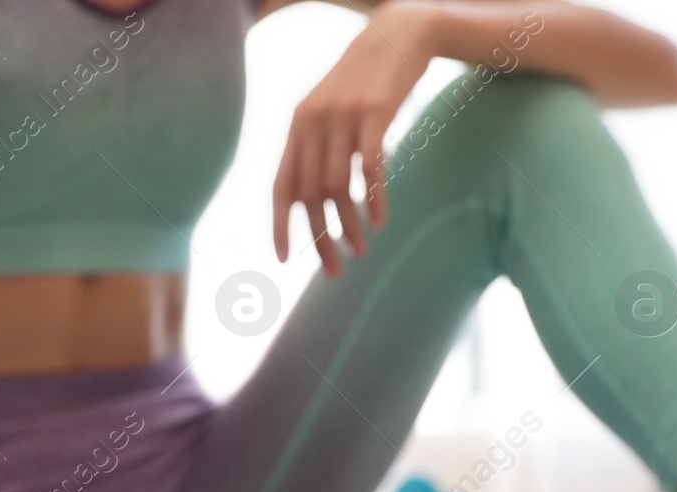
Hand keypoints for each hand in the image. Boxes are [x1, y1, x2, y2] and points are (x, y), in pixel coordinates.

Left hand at [272, 2, 439, 275]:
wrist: (398, 36)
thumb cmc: (365, 83)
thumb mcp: (330, 111)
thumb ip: (317, 146)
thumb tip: (311, 197)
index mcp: (297, 126)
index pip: (280, 185)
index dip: (279, 226)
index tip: (285, 261)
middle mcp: (312, 121)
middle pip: (308, 195)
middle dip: (319, 239)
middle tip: (334, 270)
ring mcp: (342, 116)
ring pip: (337, 187)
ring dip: (348, 227)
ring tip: (360, 250)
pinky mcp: (374, 112)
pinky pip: (369, 167)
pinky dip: (373, 199)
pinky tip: (380, 221)